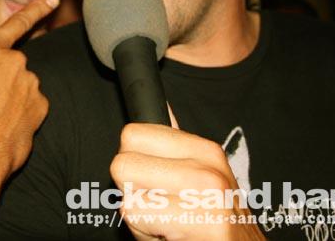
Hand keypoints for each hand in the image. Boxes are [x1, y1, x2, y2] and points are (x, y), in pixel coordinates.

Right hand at [0, 0, 57, 196]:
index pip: (16, 23)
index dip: (36, 9)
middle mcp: (15, 63)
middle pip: (8, 63)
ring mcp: (30, 86)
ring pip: (20, 83)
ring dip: (8, 94)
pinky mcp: (40, 109)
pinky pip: (32, 104)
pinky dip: (20, 111)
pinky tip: (2, 124)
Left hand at [110, 107, 264, 240]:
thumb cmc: (211, 223)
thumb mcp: (196, 178)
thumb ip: (173, 146)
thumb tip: (162, 107)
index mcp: (204, 150)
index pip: (132, 135)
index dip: (132, 163)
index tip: (150, 182)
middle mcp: (209, 168)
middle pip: (122, 164)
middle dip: (131, 192)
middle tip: (158, 208)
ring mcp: (209, 197)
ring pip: (129, 197)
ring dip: (140, 217)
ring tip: (167, 223)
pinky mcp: (206, 225)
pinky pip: (142, 220)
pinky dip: (146, 234)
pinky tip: (172, 236)